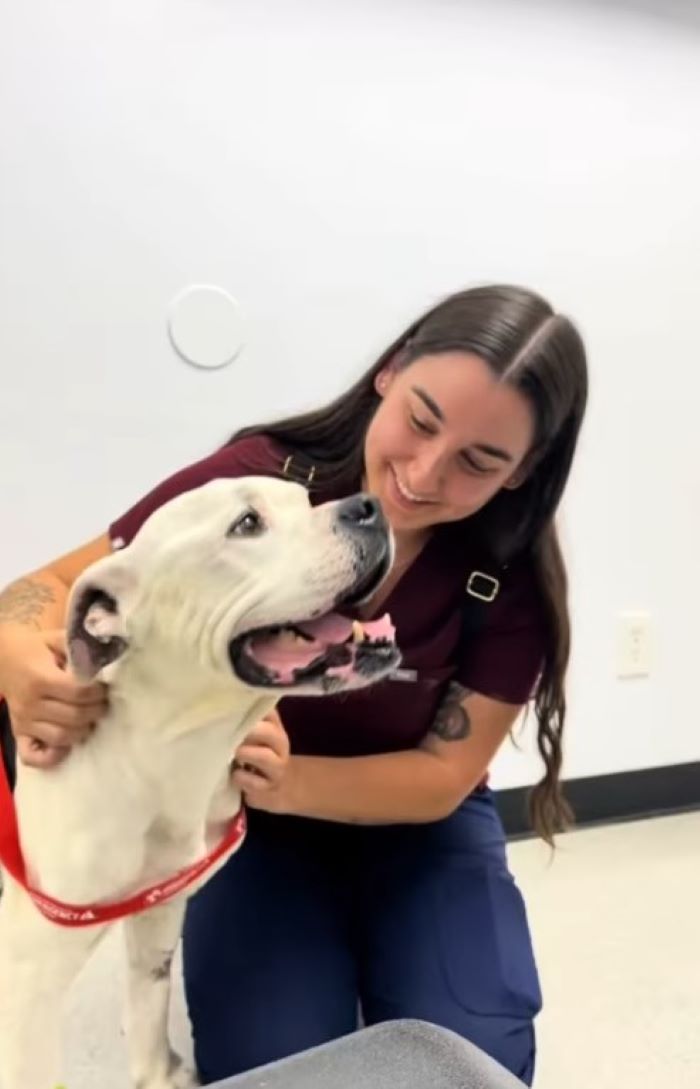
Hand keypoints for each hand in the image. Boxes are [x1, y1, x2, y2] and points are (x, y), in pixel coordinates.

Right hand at [0, 628, 107, 767]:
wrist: (2, 657)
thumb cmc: (35, 648)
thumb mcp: (56, 639)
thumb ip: (80, 648)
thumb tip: (106, 659)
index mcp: (40, 678)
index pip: (79, 693)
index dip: (98, 693)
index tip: (105, 688)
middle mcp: (30, 703)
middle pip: (74, 717)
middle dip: (96, 711)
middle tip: (103, 704)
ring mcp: (23, 721)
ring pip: (61, 737)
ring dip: (82, 731)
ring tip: (90, 719)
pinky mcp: (18, 732)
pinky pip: (32, 756)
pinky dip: (52, 756)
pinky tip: (66, 745)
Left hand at [231, 708, 294, 812]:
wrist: (275, 785)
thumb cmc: (254, 753)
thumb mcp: (252, 735)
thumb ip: (241, 720)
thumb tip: (217, 704)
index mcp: (273, 725)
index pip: (267, 710)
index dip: (250, 708)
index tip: (229, 709)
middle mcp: (279, 742)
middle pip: (269, 732)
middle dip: (250, 731)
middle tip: (230, 734)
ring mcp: (277, 766)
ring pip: (266, 757)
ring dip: (247, 754)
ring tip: (234, 754)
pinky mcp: (270, 787)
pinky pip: (257, 782)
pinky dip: (243, 778)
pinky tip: (235, 775)